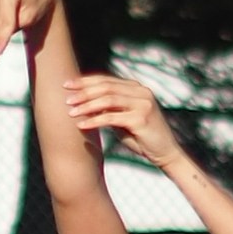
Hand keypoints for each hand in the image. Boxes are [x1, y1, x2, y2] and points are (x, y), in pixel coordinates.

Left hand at [61, 69, 176, 170]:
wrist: (165, 153)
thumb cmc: (142, 137)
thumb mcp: (123, 119)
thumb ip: (109, 109)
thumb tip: (85, 103)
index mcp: (137, 88)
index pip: (106, 80)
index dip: (85, 81)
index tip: (67, 84)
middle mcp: (141, 92)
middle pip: (106, 87)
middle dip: (83, 92)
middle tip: (66, 99)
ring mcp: (143, 104)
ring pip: (108, 100)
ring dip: (87, 105)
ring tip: (71, 112)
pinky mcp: (141, 119)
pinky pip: (111, 117)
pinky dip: (95, 121)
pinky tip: (82, 124)